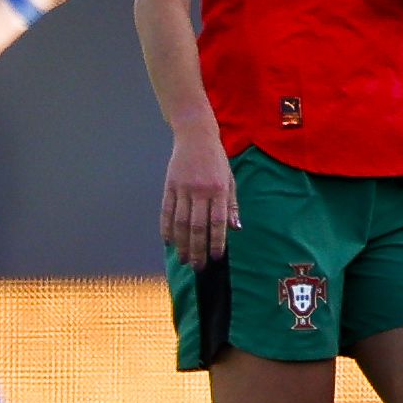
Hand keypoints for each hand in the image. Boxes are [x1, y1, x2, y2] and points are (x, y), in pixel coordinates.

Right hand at [161, 120, 239, 263]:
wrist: (195, 136)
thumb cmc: (216, 160)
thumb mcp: (231, 179)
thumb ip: (232, 205)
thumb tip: (235, 228)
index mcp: (219, 189)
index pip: (218, 222)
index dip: (217, 241)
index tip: (216, 257)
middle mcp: (201, 191)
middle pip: (197, 226)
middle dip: (198, 249)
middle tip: (198, 266)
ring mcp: (183, 189)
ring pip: (181, 223)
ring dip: (181, 244)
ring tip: (183, 259)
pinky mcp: (169, 186)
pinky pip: (166, 212)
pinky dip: (166, 228)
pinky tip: (168, 242)